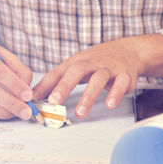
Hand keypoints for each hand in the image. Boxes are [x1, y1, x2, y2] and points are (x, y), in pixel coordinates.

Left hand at [32, 34, 162, 118]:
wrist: (129, 50)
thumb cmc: (96, 61)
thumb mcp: (74, 66)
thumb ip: (55, 81)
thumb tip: (33, 95)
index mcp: (76, 62)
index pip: (58, 72)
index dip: (45, 85)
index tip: (33, 98)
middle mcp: (91, 63)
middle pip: (76, 71)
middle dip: (64, 86)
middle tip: (54, 101)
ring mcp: (108, 68)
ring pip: (98, 79)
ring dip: (89, 96)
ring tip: (80, 113)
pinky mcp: (124, 75)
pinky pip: (120, 83)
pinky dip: (115, 93)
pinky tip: (110, 104)